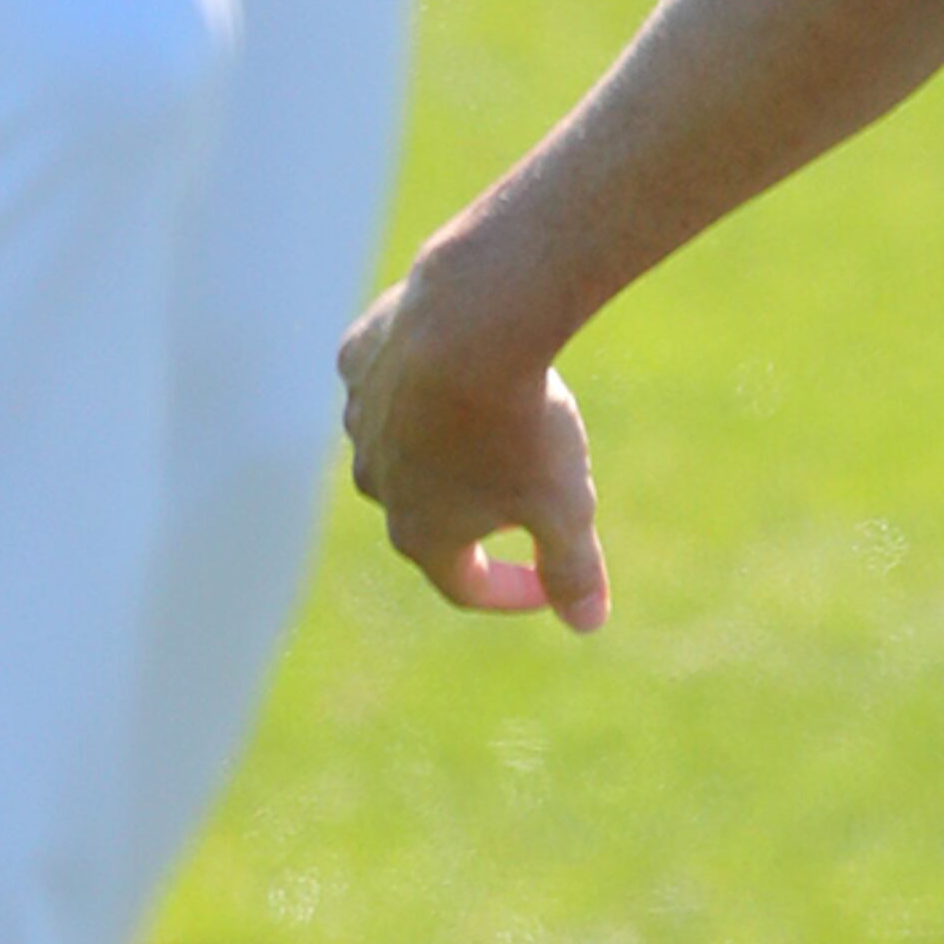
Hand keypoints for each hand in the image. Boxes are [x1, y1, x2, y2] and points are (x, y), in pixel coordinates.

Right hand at [340, 253, 612, 629]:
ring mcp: (359, 417)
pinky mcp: (357, 358)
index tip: (551, 582)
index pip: (465, 585)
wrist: (473, 320)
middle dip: (478, 512)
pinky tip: (457, 362)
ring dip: (448, 443)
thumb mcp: (565, 510)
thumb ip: (572, 571)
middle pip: (428, 513)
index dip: (515, 592)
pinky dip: (422, 379)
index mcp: (419, 532)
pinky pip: (390, 379)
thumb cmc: (521, 426)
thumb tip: (586, 623)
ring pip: (404, 442)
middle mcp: (375, 481)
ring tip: (495, 423)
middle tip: (526, 492)